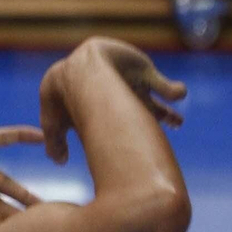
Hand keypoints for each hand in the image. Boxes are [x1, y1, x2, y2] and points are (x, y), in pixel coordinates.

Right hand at [38, 37, 187, 163]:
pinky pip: (161, 82)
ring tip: (176, 123)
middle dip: (151, 118)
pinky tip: (178, 96)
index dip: (116, 131)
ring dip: (165, 111)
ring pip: (151, 97)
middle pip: (135, 107)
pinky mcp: (142, 69)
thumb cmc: (65, 97)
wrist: (82, 74)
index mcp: (93, 102)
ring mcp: (128, 79)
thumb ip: (54, 143)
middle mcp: (112, 90)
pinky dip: (172, 90)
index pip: (105, 117)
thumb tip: (59, 162)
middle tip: (164, 132)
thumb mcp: (53, 123)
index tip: (129, 146)